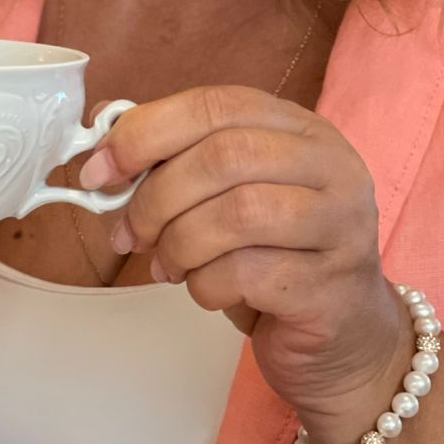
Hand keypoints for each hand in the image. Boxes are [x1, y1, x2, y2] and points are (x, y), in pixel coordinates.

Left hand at [81, 86, 407, 429]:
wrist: (344, 338)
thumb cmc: (275, 258)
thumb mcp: (226, 198)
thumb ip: (176, 162)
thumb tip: (101, 140)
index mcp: (300, 129)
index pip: (215, 105)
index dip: (146, 132)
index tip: (99, 171)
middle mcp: (331, 166)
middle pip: (224, 156)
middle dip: (156, 197)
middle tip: (127, 234)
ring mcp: (341, 225)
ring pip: (237, 213)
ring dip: (178, 244)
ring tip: (166, 266)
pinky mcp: (332, 285)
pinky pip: (246, 274)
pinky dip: (204, 285)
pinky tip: (205, 291)